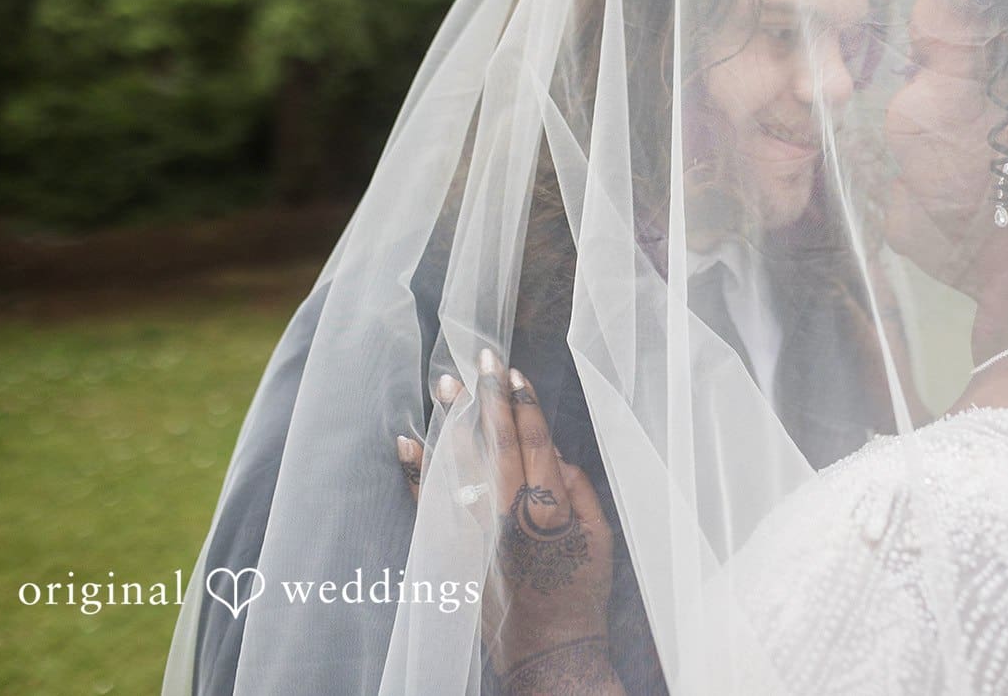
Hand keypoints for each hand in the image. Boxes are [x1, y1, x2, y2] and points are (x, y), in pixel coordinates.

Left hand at [394, 355, 622, 692]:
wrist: (549, 649)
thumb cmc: (581, 592)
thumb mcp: (600, 539)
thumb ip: (581, 491)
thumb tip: (557, 455)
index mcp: (549, 510)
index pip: (534, 443)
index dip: (524, 406)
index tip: (515, 374)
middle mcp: (508, 516)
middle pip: (495, 444)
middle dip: (488, 398)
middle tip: (480, 359)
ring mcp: (475, 533)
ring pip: (460, 466)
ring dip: (452, 421)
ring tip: (444, 385)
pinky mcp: (453, 551)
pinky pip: (429, 505)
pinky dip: (416, 472)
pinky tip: (406, 442)